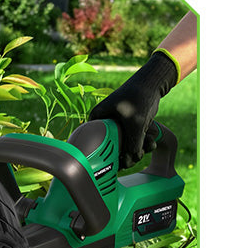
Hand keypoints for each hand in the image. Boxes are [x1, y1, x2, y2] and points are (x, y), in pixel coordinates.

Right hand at [88, 50, 178, 168]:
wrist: (151, 85)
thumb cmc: (137, 99)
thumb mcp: (134, 123)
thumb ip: (132, 144)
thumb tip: (130, 162)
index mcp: (98, 119)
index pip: (97, 142)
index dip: (107, 155)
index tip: (121, 163)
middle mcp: (105, 124)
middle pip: (112, 147)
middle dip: (128, 154)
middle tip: (139, 155)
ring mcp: (118, 126)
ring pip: (125, 146)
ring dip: (139, 149)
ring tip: (149, 143)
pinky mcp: (129, 127)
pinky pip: (133, 141)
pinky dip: (143, 144)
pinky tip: (152, 140)